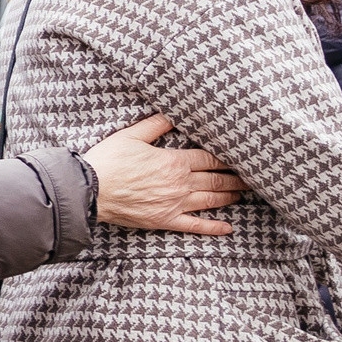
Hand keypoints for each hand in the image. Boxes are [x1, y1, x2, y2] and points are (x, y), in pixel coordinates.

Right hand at [81, 115, 243, 235]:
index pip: (209, 158)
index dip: (226, 157)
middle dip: (236, 177)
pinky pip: (195, 225)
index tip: (240, 156)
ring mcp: (175, 204)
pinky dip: (214, 227)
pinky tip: (228, 228)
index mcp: (174, 162)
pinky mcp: (166, 220)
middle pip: (216, 179)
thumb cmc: (108, 162)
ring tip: (242, 194)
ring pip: (211, 200)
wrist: (90, 192)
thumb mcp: (130, 136)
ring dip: (230, 196)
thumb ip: (155, 125)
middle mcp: (181, 184)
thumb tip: (173, 113)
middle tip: (251, 176)